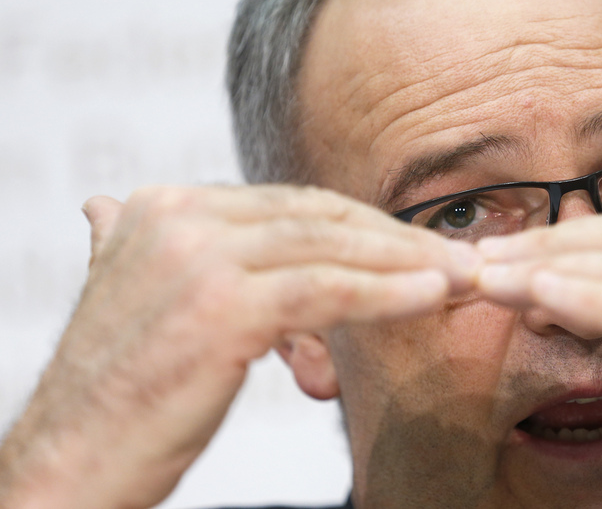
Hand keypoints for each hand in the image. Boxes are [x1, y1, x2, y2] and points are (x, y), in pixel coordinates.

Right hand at [0, 185, 478, 508]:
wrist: (69, 466)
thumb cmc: (120, 397)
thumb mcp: (140, 300)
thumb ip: (157, 251)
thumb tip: (114, 208)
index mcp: (162, 206)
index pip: (290, 205)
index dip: (363, 227)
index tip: (416, 246)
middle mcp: (175, 216)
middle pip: (318, 218)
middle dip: (396, 240)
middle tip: (457, 258)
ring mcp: (196, 256)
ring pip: (330, 249)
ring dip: (406, 263)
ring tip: (461, 278)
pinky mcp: (219, 306)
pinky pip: (327, 291)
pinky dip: (386, 293)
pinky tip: (431, 297)